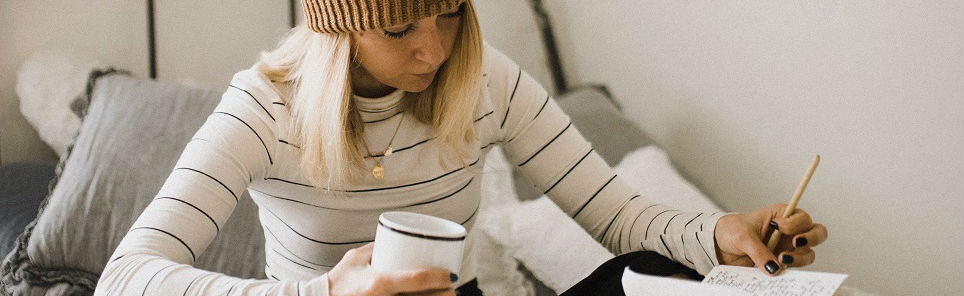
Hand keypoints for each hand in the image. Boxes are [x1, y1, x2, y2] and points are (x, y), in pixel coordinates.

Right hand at [328, 243, 455, 295]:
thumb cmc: (338, 280)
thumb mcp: (356, 258)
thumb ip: (377, 246)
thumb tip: (398, 237)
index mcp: (378, 282)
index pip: (417, 279)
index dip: (440, 277)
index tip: (453, 274)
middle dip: (446, 294)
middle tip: (452, 286)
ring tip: (445, 294)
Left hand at [713, 204, 827, 274]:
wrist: (719, 246)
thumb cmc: (731, 230)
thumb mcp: (742, 236)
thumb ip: (758, 251)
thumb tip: (774, 268)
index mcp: (782, 215)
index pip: (802, 217)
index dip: (795, 223)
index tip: (779, 227)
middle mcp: (789, 232)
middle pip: (817, 233)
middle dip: (811, 238)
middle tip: (795, 243)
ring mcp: (787, 249)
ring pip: (808, 254)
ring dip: (799, 258)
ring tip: (781, 259)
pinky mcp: (781, 264)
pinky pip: (793, 269)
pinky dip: (789, 271)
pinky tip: (776, 270)